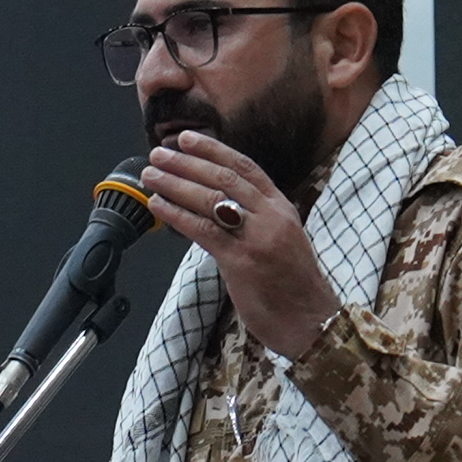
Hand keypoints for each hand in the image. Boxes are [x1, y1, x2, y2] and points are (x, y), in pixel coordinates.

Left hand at [141, 130, 340, 358]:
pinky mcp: (241, 261)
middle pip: (223, 177)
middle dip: (187, 162)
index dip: (214, 149)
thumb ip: (255, 220)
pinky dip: (177, 214)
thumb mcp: (281, 240)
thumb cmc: (292, 287)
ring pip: (210, 199)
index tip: (187, 138)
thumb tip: (219, 206)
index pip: (245, 167)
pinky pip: (203, 230)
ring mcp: (257, 237)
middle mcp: (271, 216)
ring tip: (151, 175)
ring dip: (175, 183)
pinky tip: (158, 205)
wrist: (311, 323)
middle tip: (159, 153)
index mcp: (281, 208)